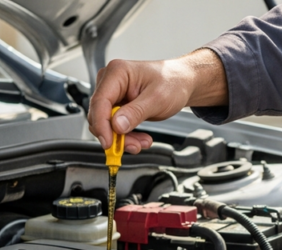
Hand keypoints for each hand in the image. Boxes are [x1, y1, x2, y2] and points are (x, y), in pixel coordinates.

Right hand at [87, 49, 227, 153]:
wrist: (182, 82)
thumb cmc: (172, 82)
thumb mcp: (157, 99)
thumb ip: (136, 112)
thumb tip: (116, 126)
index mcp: (117, 73)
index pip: (99, 102)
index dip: (101, 125)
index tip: (108, 143)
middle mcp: (110, 82)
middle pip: (100, 115)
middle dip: (115, 134)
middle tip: (134, 145)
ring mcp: (113, 94)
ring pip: (106, 124)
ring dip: (123, 138)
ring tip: (143, 142)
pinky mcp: (117, 105)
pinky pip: (114, 125)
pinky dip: (126, 136)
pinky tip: (140, 138)